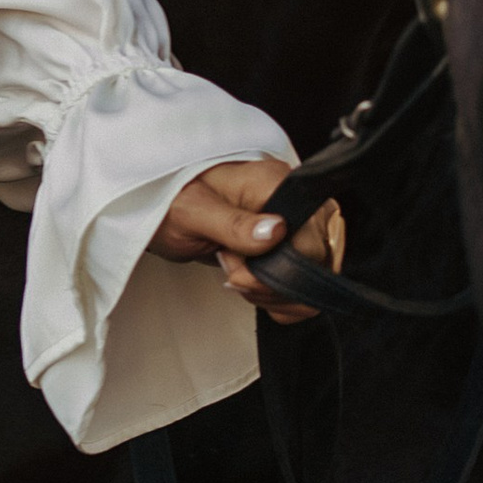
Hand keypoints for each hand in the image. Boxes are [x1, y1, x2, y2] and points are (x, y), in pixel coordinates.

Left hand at [151, 157, 341, 320]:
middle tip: (231, 269)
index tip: (235, 266)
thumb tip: (276, 231)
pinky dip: (280, 299)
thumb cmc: (173, 200)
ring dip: (273, 293)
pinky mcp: (293, 248)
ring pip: (315, 282)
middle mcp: (296, 203)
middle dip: (272, 283)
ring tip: (237, 272)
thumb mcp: (193, 213)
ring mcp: (298, 226)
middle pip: (318, 264)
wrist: (164, 208)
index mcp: (277, 183)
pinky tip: (251, 285)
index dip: (277, 268)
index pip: (311, 243)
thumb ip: (234, 224)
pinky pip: (306, 289)